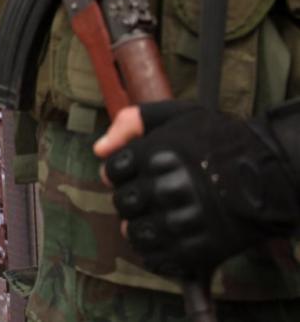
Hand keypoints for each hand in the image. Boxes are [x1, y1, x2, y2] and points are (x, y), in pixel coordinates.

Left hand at [98, 101, 298, 275]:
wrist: (271, 173)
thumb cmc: (223, 140)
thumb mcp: (180, 114)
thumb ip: (133, 122)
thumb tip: (98, 149)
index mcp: (155, 154)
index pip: (111, 170)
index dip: (119, 172)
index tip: (134, 173)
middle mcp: (164, 187)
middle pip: (122, 202)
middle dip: (130, 199)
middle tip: (148, 197)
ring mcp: (180, 219)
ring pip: (134, 232)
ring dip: (139, 226)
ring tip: (155, 219)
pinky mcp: (196, 247)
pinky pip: (156, 257)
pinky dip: (154, 251)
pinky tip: (165, 238)